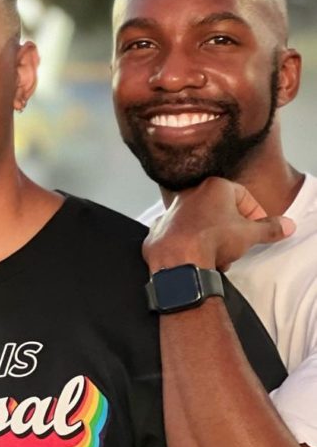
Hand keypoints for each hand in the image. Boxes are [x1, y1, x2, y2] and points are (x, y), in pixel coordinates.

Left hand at [143, 177, 294, 272]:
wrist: (178, 260)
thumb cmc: (212, 240)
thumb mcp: (250, 234)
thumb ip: (269, 228)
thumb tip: (285, 225)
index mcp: (214, 187)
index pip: (244, 196)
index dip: (255, 214)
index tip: (259, 229)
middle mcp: (190, 194)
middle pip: (220, 211)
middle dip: (232, 231)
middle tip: (239, 247)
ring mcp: (172, 211)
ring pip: (201, 224)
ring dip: (213, 240)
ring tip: (219, 258)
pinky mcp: (160, 229)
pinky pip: (182, 236)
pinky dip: (191, 246)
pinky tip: (198, 260)